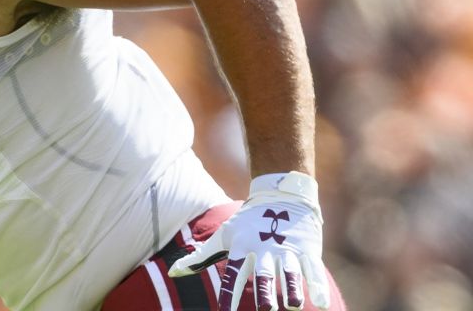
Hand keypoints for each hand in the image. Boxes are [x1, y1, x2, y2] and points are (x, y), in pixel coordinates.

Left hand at [169, 171, 330, 310]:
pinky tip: (320, 304)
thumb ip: (200, 257)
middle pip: (264, 273)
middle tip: (265, 309)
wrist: (280, 195)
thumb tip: (173, 272)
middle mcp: (264, 249)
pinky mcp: (307, 249)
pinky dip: (317, 285)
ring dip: (292, 288)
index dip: (230, 294)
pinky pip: (313, 269)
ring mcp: (287, 249)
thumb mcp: (223, 236)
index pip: (234, 274)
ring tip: (293, 305)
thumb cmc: (247, 223)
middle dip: (264, 290)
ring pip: (290, 271)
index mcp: (242, 247)